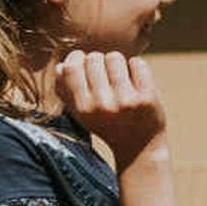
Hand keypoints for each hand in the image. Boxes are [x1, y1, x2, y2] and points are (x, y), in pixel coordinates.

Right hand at [52, 49, 166, 163]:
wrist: (140, 147)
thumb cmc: (107, 124)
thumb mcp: (82, 114)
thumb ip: (66, 91)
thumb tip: (60, 66)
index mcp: (83, 109)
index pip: (71, 67)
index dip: (77, 58)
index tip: (83, 62)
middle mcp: (102, 105)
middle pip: (93, 58)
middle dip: (99, 61)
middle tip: (106, 75)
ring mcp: (125, 101)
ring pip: (115, 57)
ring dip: (118, 64)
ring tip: (121, 78)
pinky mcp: (146, 97)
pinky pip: (137, 63)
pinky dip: (137, 68)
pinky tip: (136, 81)